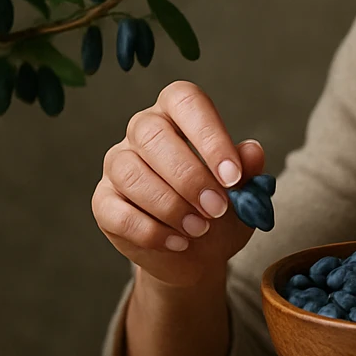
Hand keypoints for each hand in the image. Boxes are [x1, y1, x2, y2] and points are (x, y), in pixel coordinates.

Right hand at [93, 80, 265, 287]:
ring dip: (170, 206)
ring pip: (131, 173)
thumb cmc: (218, 210)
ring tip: (199, 228)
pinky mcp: (103, 201)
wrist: (195, 254)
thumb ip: (248, 170)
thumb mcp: (242, 192)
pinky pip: (117, 212)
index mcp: (177, 113)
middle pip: (152, 135)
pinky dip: (151, 232)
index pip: (186, 102)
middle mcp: (141, 130)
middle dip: (189, 177)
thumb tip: (252, 152)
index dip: (209, 137)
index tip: (232, 176)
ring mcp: (117, 164)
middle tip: (217, 209)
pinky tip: (178, 241)